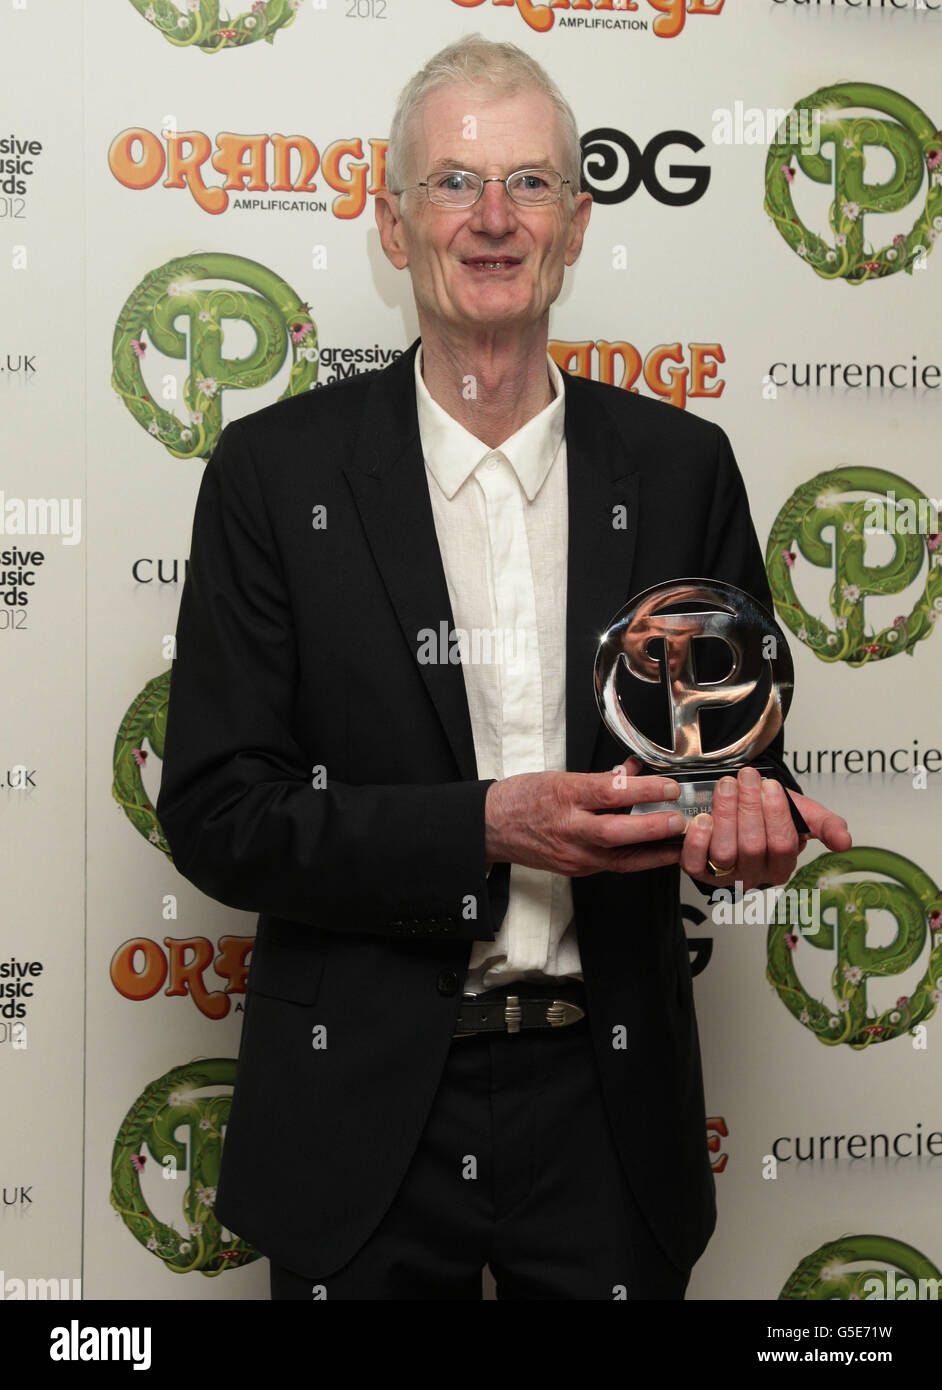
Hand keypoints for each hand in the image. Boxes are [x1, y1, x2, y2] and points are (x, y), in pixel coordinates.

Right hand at [485, 756, 687, 876]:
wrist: (492, 827)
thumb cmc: (524, 798)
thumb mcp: (560, 776)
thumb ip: (600, 778)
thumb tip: (632, 771)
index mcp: (565, 796)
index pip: (609, 793)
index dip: (643, 791)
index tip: (668, 787)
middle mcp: (569, 828)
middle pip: (616, 832)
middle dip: (653, 827)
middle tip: (679, 820)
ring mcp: (573, 854)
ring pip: (620, 857)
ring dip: (654, 851)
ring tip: (682, 843)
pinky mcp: (577, 870)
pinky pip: (613, 866)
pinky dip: (638, 860)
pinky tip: (658, 854)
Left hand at [680, 766, 851, 890]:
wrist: (742, 806)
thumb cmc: (771, 812)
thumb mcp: (803, 814)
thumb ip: (826, 825)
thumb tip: (845, 841)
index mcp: (781, 867)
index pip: (782, 845)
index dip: (777, 814)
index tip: (771, 785)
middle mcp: (754, 876)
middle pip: (753, 846)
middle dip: (749, 807)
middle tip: (747, 778)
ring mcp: (725, 875)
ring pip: (725, 852)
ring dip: (725, 814)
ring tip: (727, 786)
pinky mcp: (700, 870)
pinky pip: (696, 862)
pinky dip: (698, 840)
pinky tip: (703, 818)